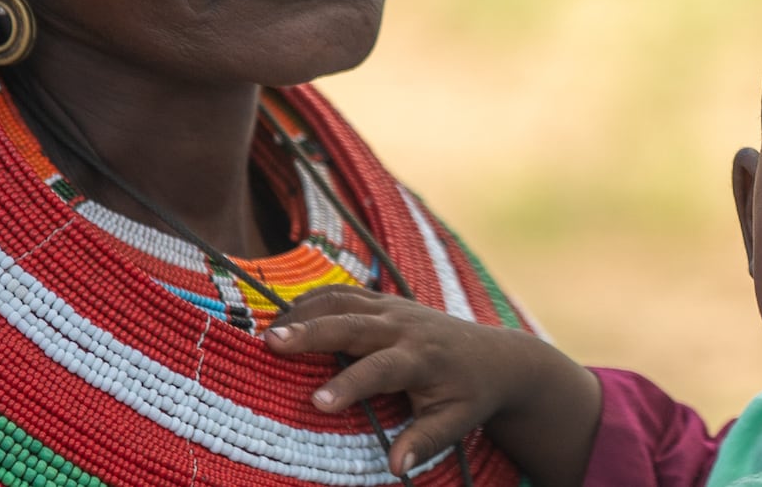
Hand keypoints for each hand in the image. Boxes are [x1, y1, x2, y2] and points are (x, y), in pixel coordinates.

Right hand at [264, 285, 599, 484]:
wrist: (495, 356)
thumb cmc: (470, 395)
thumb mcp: (455, 422)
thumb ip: (424, 442)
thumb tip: (395, 467)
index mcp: (422, 359)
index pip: (381, 370)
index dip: (349, 385)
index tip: (317, 402)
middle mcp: (405, 327)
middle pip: (352, 323)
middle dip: (311, 331)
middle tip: (271, 341)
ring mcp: (393, 307)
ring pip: (342, 299)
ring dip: (303, 310)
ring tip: (266, 329)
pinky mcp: (384, 300)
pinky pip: (343, 293)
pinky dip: (312, 299)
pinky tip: (285, 314)